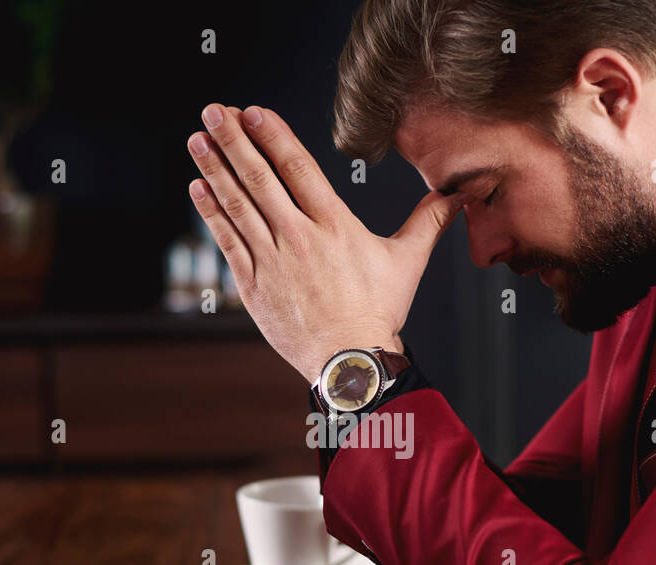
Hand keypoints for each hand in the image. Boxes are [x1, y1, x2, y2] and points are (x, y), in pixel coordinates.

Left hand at [186, 103, 467, 381]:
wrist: (349, 362)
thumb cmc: (377, 313)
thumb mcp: (408, 262)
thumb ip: (428, 222)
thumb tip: (458, 196)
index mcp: (334, 225)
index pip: (298, 168)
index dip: (273, 136)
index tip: (253, 112)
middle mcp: (299, 237)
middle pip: (261, 178)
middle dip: (234, 140)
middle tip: (214, 111)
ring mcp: (272, 260)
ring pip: (238, 205)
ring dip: (216, 168)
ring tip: (198, 140)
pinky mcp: (254, 285)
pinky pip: (227, 241)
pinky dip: (212, 213)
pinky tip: (199, 188)